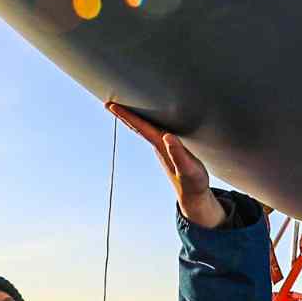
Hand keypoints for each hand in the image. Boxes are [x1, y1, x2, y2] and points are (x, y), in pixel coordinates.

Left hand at [108, 101, 227, 228]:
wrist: (194, 196)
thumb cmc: (192, 182)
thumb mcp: (188, 169)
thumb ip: (178, 154)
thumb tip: (167, 136)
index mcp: (161, 146)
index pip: (140, 127)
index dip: (126, 115)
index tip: (112, 106)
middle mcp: (158, 146)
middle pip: (137, 127)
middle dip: (124, 115)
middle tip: (108, 104)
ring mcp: (161, 149)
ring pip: (144, 129)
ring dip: (132, 119)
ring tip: (123, 108)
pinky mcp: (167, 150)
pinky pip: (152, 133)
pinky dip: (145, 124)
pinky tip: (146, 122)